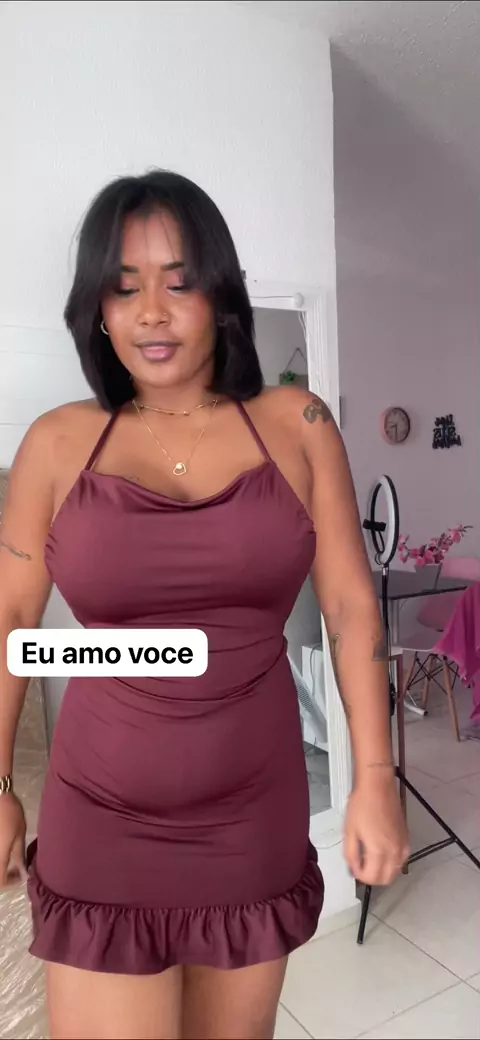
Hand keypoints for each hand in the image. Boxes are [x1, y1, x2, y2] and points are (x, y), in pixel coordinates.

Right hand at [0, 793, 26, 888]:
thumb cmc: (10, 813)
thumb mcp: (20, 834)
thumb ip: (19, 855)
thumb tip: (22, 871)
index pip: (0, 883)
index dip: (11, 883)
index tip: (21, 875)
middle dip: (3, 876)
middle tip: (16, 867)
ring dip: (0, 866)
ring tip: (10, 857)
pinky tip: (3, 847)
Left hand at [344, 771, 409, 885]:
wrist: (377, 786)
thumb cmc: (362, 804)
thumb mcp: (349, 831)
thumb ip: (351, 854)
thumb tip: (354, 868)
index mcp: (379, 850)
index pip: (373, 878)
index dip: (361, 877)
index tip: (355, 869)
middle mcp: (394, 851)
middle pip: (387, 879)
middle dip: (373, 878)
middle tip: (362, 868)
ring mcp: (403, 845)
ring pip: (396, 871)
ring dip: (384, 872)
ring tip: (371, 860)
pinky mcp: (407, 838)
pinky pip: (402, 860)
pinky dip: (393, 863)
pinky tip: (383, 854)